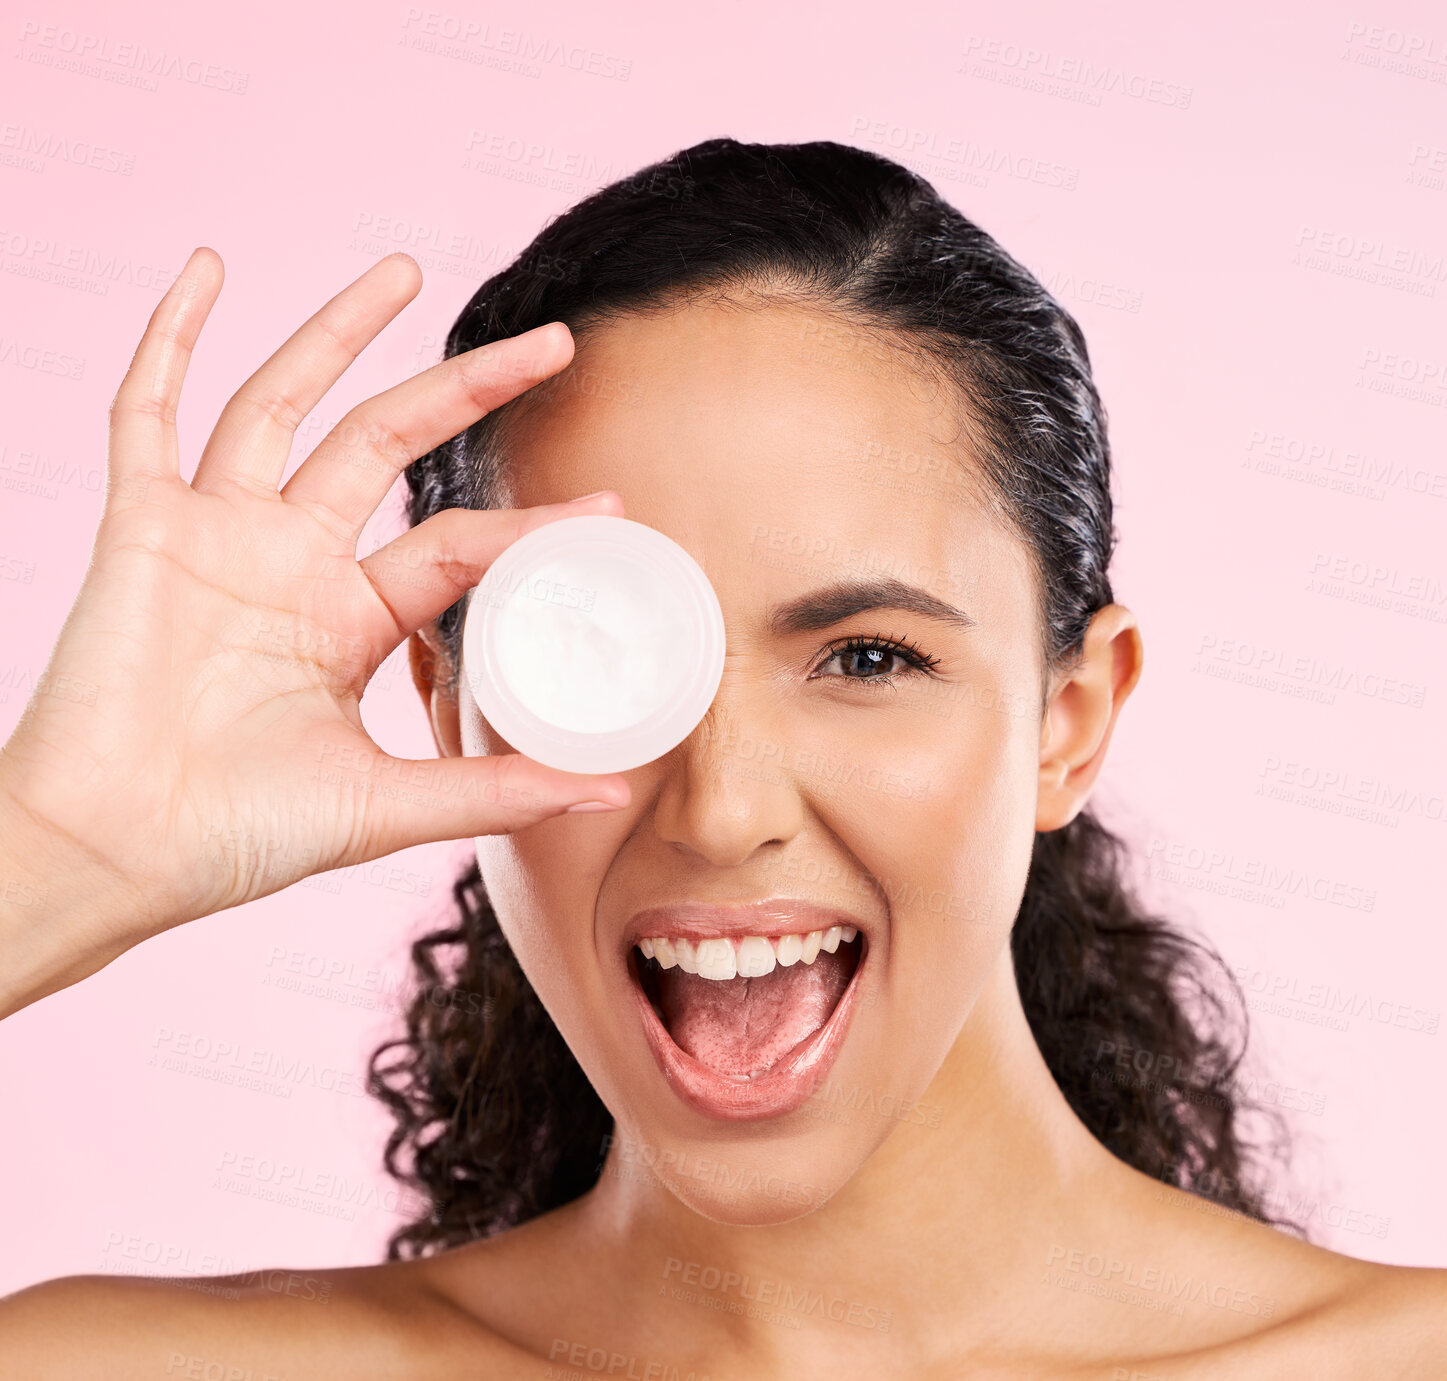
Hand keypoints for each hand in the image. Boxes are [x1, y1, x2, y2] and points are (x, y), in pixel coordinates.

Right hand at [0, 248, 629, 950]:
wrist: (118, 854)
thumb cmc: (238, 836)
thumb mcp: (385, 804)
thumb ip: (493, 789)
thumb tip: (610, 791)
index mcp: (348, 619)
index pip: (455, 546)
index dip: (530, 526)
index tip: (609, 508)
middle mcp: (290, 562)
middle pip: (388, 444)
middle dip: (468, 389)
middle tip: (555, 344)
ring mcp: (216, 534)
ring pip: (281, 403)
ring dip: (338, 334)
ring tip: (406, 270)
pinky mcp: (141, 527)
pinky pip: (145, 413)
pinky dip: (170, 341)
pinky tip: (206, 271)